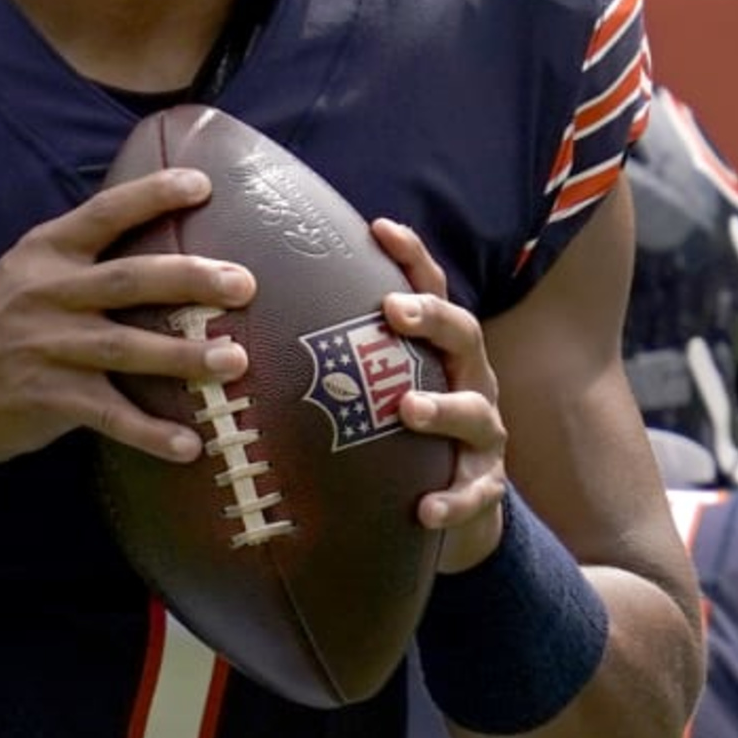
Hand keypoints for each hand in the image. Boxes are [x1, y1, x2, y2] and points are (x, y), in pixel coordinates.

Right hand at [0, 168, 251, 462]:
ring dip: (184, 357)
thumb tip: (168, 233)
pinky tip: (191, 444)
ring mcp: (49, 348)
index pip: (103, 213)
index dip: (152, 195)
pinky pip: (110, 416)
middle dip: (189, 280)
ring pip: (126, 349)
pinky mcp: (50, 399)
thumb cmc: (2, 321)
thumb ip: (85, 254)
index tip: (203, 183)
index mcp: (46, 253)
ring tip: (236, 360)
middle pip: (127, 280)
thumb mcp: (29, 271)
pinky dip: (151, 432)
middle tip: (244, 283)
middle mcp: (48, 295)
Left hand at [372, 217, 508, 571]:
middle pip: (463, 335)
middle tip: (394, 310)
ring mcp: (483, 433)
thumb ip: (342, 358)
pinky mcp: (485, 484)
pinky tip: (424, 509)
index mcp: (440, 351)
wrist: (458, 505)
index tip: (378, 228)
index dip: (412, 257)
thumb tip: (252, 319)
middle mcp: (470, 380)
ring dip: (443, 408)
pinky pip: (476, 491)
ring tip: (408, 409)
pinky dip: (453, 498)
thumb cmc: (402, 435)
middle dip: (431, 318)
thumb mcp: (381, 389)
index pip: (431, 291)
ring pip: (475, 412)